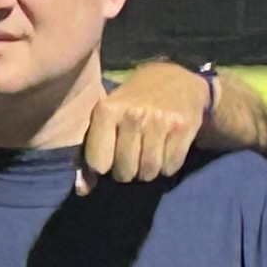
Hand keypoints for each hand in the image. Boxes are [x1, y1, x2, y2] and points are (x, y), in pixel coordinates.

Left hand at [75, 63, 207, 190]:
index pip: (98, 163)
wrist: (176, 77)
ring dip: (148, 171)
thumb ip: (90, 152)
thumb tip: (83, 190)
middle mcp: (133, 115)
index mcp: (107, 110)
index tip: (111, 156)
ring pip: (149, 172)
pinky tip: (166, 149)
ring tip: (149, 154)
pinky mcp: (183, 127)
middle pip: (125, 172)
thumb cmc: (133, 102)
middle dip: (128, 171)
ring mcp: (160, 121)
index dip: (104, 166)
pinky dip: (167, 166)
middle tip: (133, 156)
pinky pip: (170, 167)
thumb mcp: (106, 116)